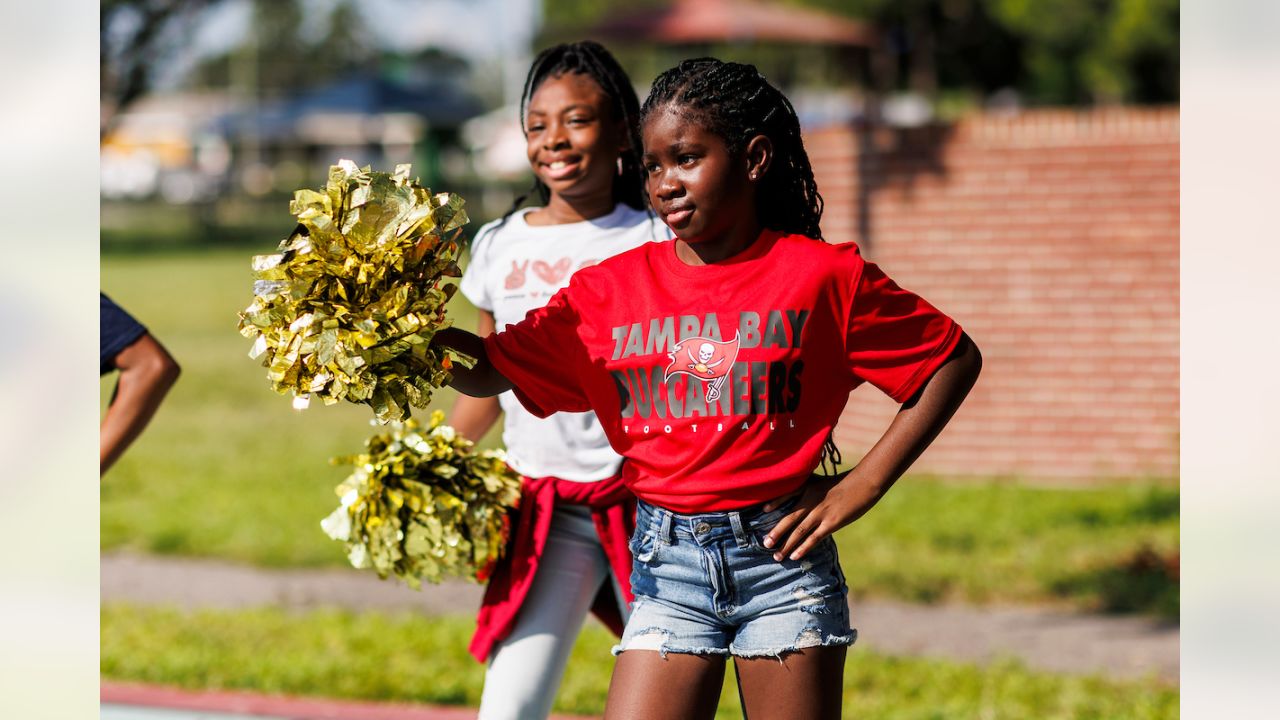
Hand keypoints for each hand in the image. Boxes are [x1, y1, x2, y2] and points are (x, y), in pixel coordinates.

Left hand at [761, 471, 880, 561]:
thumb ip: (807, 486)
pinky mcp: (831, 523)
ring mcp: (820, 513)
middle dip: (776, 532)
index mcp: (808, 487)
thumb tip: (797, 494)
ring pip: (799, 531)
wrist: (863, 484)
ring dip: (787, 545)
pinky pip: (814, 538)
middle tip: (765, 544)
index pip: (787, 494)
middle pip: (789, 518)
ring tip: (776, 556)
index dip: (775, 502)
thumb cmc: (843, 482)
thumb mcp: (821, 480)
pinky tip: (794, 556)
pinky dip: (803, 548)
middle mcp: (810, 500)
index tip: (763, 510)